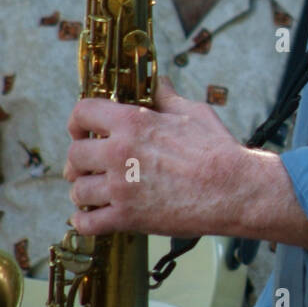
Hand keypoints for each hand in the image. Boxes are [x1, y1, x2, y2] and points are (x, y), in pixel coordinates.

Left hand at [63, 77, 248, 236]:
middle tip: (87, 167)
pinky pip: (88, 223)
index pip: (83, 112)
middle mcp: (119, 154)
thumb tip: (159, 83)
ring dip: (83, 191)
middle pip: (74, 155)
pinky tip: (91, 216)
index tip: (82, 130)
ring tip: (93, 193)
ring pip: (78, 190)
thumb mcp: (192, 112)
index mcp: (132, 123)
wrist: (233, 189)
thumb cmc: (216, 149)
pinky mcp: (127, 217)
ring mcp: (121, 188)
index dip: (78, 121)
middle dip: (79, 160)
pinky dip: (85, 221)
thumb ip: (167, 97)